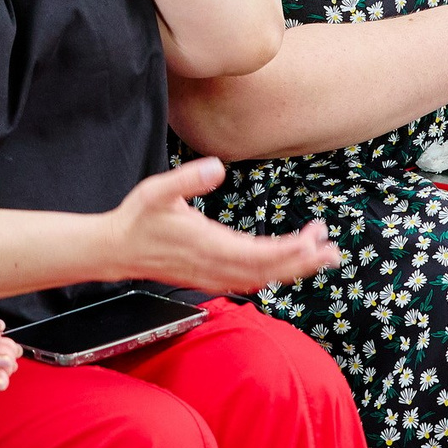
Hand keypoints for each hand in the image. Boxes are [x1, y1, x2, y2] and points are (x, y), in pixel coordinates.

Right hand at [105, 157, 340, 292]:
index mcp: (208, 245)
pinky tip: (284, 263)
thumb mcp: (157, 190)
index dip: (290, 250)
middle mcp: (214, 266)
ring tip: (318, 254)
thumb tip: (217, 166)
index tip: (314, 239)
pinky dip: (271, 274)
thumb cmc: (137, 218)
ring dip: (291, 268)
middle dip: (303, 262)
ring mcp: (212, 275)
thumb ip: (187, 178)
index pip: (260, 254)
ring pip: (261, 279)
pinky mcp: (208, 277)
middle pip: (269, 271)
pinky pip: (248, 281)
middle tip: (332, 250)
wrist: (114, 250)